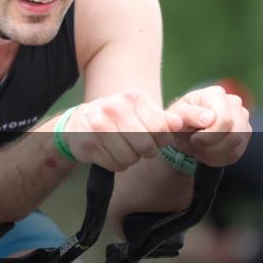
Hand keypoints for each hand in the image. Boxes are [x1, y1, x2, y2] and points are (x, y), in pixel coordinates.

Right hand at [62, 89, 184, 171]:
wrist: (79, 122)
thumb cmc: (118, 119)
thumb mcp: (141, 112)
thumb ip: (163, 119)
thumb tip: (183, 122)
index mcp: (133, 97)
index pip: (160, 128)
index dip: (160, 140)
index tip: (152, 137)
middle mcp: (115, 107)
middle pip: (146, 146)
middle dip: (145, 152)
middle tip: (137, 145)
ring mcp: (99, 124)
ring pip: (130, 158)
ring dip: (129, 159)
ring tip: (121, 147)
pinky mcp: (88, 141)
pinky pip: (114, 165)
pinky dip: (115, 164)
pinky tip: (109, 152)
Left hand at [165, 86, 251, 166]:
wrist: (185, 129)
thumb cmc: (180, 119)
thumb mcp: (176, 115)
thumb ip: (187, 115)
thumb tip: (208, 118)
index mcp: (215, 94)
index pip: (224, 120)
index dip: (209, 136)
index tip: (194, 139)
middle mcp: (233, 103)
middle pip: (235, 134)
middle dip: (212, 147)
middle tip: (196, 146)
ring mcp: (242, 118)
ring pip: (236, 145)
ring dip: (214, 154)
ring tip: (199, 149)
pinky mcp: (245, 133)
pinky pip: (236, 153)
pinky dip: (219, 158)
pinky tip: (207, 153)